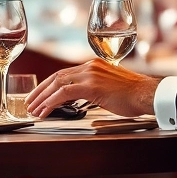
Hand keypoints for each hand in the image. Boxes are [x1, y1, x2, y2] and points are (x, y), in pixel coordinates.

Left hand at [26, 60, 158, 118]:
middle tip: (30, 103)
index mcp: (93, 66)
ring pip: (57, 84)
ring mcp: (90, 75)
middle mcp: (89, 67)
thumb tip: (83, 98)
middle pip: (56, 77)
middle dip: (40, 91)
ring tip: (33, 109)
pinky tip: (45, 111)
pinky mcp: (91, 86)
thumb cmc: (133, 95)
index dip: (48, 85)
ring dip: (42, 98)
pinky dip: (51, 103)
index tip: (39, 95)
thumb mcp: (110, 87)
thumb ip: (95, 88)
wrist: (147, 94)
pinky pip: (64, 94)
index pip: (63, 74)